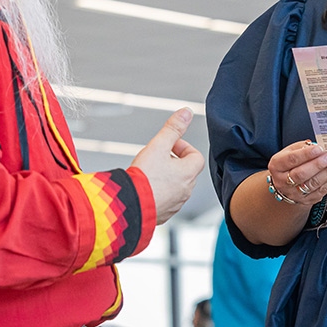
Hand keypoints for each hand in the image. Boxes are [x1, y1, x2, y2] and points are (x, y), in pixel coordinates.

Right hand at [131, 108, 204, 223]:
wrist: (129, 204)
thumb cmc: (143, 177)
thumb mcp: (158, 145)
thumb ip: (173, 128)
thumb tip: (186, 113)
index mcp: (188, 173)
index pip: (196, 156)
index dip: (183, 148)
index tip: (170, 146)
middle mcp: (185, 190)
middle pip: (187, 171)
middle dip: (175, 162)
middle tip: (158, 158)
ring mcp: (175, 204)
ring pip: (177, 187)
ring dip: (168, 178)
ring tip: (150, 173)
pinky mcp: (164, 214)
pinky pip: (167, 201)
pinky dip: (159, 193)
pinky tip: (145, 188)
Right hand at [266, 140, 326, 205]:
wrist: (286, 183)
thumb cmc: (291, 163)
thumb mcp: (291, 151)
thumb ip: (303, 147)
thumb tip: (319, 146)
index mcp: (276, 165)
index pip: (291, 160)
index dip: (306, 154)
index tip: (319, 148)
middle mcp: (282, 181)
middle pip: (301, 174)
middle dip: (318, 165)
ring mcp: (293, 193)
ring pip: (312, 184)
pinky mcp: (306, 200)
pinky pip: (320, 192)